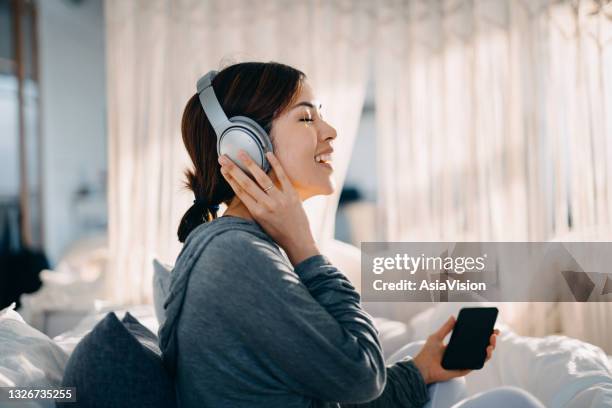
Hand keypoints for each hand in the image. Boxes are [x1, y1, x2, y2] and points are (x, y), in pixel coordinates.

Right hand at [218, 150, 319, 265]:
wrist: (298, 241)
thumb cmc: (277, 233)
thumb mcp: (261, 222)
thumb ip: (253, 207)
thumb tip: (244, 191)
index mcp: (256, 212)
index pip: (239, 192)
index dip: (230, 179)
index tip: (222, 168)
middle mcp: (266, 205)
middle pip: (246, 183)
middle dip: (233, 169)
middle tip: (223, 157)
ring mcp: (280, 199)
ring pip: (262, 178)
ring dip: (250, 164)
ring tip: (241, 152)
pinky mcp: (292, 195)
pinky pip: (282, 176)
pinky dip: (275, 164)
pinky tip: (268, 154)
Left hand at [412, 316, 498, 384]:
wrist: (423, 367)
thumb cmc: (428, 353)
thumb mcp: (437, 337)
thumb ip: (446, 328)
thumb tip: (454, 317)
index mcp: (458, 345)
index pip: (474, 339)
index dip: (484, 334)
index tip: (492, 328)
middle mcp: (464, 354)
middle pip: (481, 347)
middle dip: (490, 340)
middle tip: (493, 333)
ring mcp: (465, 362)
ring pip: (482, 356)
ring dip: (490, 350)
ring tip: (490, 343)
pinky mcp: (464, 370)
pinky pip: (476, 365)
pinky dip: (483, 359)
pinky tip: (485, 352)